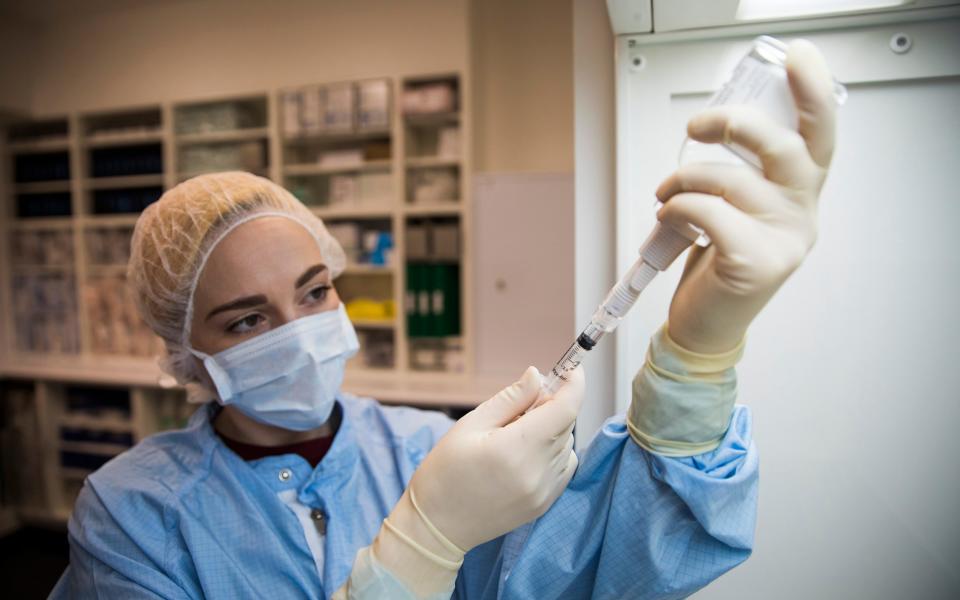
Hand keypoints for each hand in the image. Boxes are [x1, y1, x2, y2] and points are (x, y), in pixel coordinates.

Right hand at [398, 366, 582, 552]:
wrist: (436, 525)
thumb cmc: (445, 471)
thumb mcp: (471, 424)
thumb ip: (510, 398)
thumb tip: (538, 375)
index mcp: (516, 448)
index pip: (565, 409)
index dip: (574, 384)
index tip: (572, 369)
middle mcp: (537, 472)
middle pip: (566, 424)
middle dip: (552, 405)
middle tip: (522, 404)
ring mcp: (544, 492)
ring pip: (566, 444)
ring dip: (552, 429)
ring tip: (515, 434)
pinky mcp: (545, 504)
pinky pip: (564, 466)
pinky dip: (554, 451)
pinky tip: (525, 452)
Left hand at [656, 40, 837, 353]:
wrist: (705, 327)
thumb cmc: (717, 263)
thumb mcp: (739, 211)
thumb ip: (745, 173)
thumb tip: (720, 123)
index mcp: (802, 196)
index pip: (820, 136)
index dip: (812, 93)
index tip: (797, 59)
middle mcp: (801, 216)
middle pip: (779, 147)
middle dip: (731, 124)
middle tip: (696, 126)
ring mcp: (782, 242)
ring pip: (728, 180)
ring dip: (683, 179)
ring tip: (667, 194)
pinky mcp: (752, 264)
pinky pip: (707, 213)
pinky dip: (678, 208)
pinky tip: (669, 218)